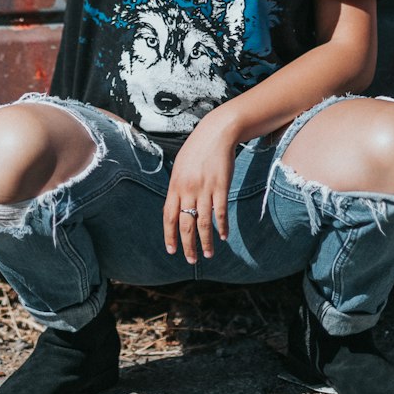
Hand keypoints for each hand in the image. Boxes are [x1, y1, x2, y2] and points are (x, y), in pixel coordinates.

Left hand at [163, 112, 237, 262]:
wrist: (216, 133)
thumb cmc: (197, 149)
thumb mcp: (180, 166)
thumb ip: (178, 187)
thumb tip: (176, 207)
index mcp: (175, 185)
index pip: (169, 217)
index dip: (170, 235)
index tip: (171, 250)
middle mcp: (187, 190)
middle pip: (185, 224)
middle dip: (187, 245)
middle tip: (190, 260)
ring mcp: (204, 189)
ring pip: (203, 223)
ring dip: (206, 242)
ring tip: (208, 255)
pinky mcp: (220, 187)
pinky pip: (220, 213)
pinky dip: (222, 227)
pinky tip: (224, 236)